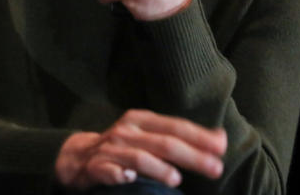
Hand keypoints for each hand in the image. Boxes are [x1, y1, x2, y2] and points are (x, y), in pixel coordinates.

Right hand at [54, 109, 225, 189]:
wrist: (77, 156)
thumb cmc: (123, 146)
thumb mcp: (149, 135)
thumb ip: (180, 136)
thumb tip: (220, 139)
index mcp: (142, 120)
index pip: (176, 126)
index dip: (200, 136)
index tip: (222, 147)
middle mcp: (127, 131)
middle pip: (164, 143)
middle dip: (192, 155)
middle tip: (215, 168)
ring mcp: (111, 149)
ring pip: (138, 157)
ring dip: (158, 167)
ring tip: (176, 179)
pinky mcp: (95, 167)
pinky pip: (108, 171)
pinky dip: (119, 175)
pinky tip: (129, 179)